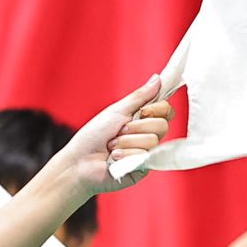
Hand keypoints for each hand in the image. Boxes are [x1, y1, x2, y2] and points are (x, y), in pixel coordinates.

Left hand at [61, 77, 169, 193]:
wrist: (80, 162)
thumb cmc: (93, 136)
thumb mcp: (116, 110)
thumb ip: (139, 97)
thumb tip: (157, 78)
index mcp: (142, 120)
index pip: (166, 111)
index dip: (157, 109)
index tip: (141, 111)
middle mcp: (147, 136)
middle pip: (162, 125)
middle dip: (136, 127)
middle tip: (119, 131)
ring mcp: (146, 153)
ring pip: (152, 141)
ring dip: (127, 142)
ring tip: (112, 147)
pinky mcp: (143, 168)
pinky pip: (145, 157)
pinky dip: (126, 155)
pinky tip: (114, 158)